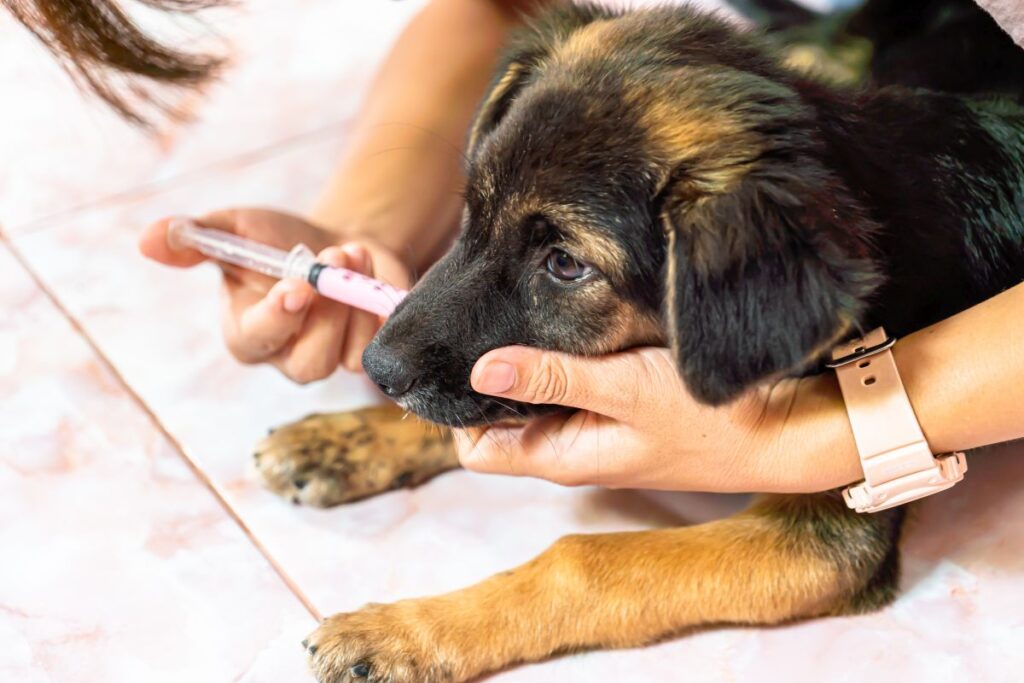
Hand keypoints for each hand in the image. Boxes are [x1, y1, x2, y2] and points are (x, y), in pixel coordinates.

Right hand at [139, 208, 412, 381]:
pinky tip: (372, 277)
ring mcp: (327, 359)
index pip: (257, 339)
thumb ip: (195, 237)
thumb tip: (148, 239)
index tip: (297, 286)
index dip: (277, 317)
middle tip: (335, 255)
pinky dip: (377, 311)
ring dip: (356, 302)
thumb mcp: (237, 229)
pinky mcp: (362, 353)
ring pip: (345, 358)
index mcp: (245, 331)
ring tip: (353, 253)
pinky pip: (374, 350)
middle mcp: (285, 355)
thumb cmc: (280, 240)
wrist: (339, 242)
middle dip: (327, 310)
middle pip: (307, 363)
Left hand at [455, 346, 863, 493]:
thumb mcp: (625, 391)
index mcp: (562, 456)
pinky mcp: (623, 405)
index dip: (456, 410)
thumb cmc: (711, 419)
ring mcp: (599, 426)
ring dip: (525, 363)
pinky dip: (562, 358)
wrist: (785, 429)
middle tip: (480, 321)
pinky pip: (573, 384)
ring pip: (537, 397)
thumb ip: (554, 378)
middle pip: (502, 418)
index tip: (455, 358)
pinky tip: (568, 321)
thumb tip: (480, 368)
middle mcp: (573, 446)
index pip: (477, 449)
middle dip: (486, 377)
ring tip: (517, 311)